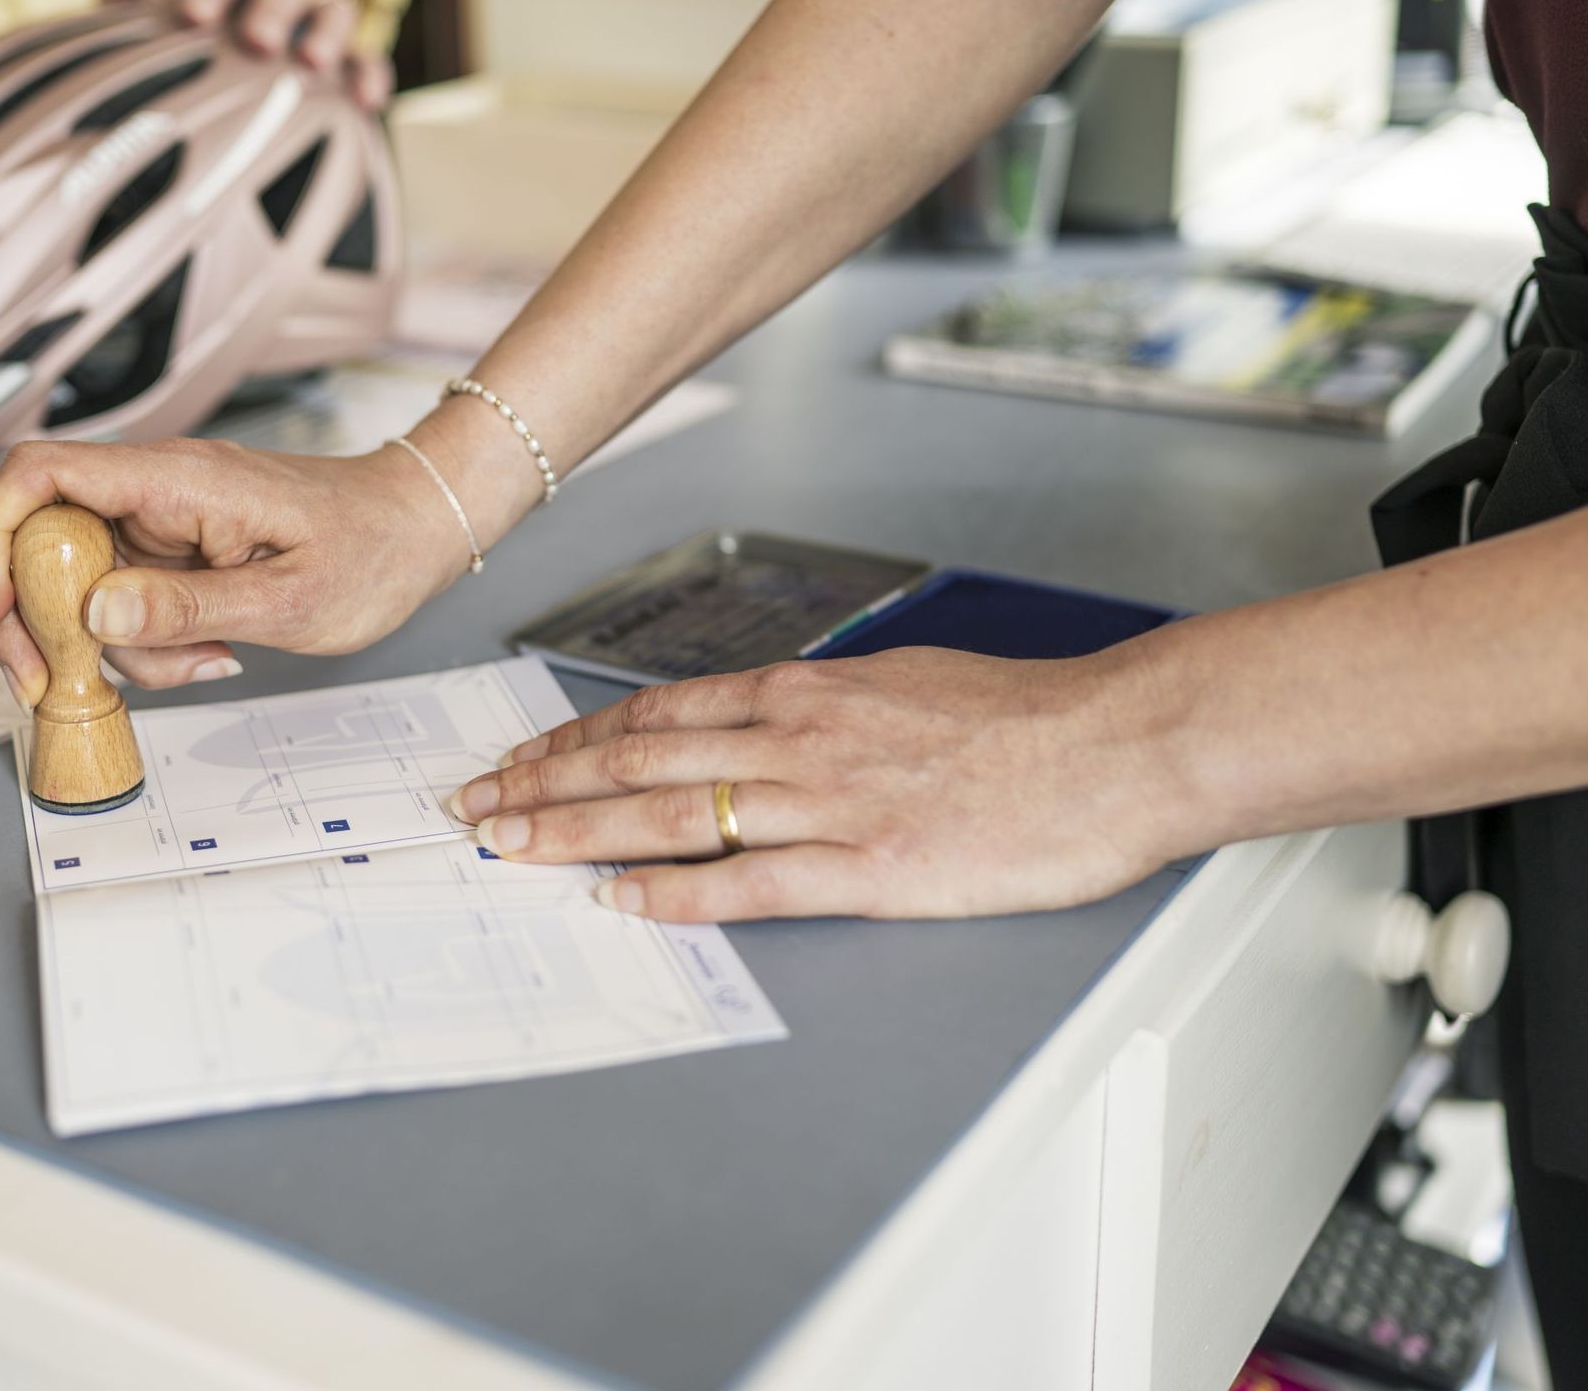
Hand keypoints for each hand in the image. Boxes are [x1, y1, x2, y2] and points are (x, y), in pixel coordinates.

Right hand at [0, 438, 470, 700]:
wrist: (417, 528)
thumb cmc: (371, 546)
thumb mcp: (287, 597)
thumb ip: (186, 607)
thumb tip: (95, 612)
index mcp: (174, 478)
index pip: (37, 474)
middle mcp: (154, 490)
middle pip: (39, 542)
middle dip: (42, 620)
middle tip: (64, 681)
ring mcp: (160, 521)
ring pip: (82, 586)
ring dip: (115, 645)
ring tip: (198, 661)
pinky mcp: (174, 551)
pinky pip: (125, 600)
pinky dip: (147, 642)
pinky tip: (206, 652)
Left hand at [100, 0, 393, 109]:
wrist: (274, 3)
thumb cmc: (216, 13)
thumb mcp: (174, 2)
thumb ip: (135, 0)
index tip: (192, 16)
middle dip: (270, 9)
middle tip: (257, 38)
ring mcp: (321, 16)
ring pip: (333, 12)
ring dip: (327, 32)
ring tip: (313, 60)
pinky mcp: (353, 52)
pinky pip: (369, 58)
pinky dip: (371, 76)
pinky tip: (365, 102)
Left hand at [445, 647, 1183, 923]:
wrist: (1114, 745)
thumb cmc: (1023, 720)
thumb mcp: (904, 687)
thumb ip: (826, 711)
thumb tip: (768, 724)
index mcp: (808, 693)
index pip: (658, 714)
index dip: (574, 741)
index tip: (518, 761)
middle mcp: (801, 738)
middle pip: (641, 760)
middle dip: (544, 786)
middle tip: (473, 809)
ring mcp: (831, 802)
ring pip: (674, 814)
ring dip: (579, 834)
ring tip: (510, 850)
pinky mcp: (873, 864)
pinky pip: (753, 879)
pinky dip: (679, 892)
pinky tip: (623, 900)